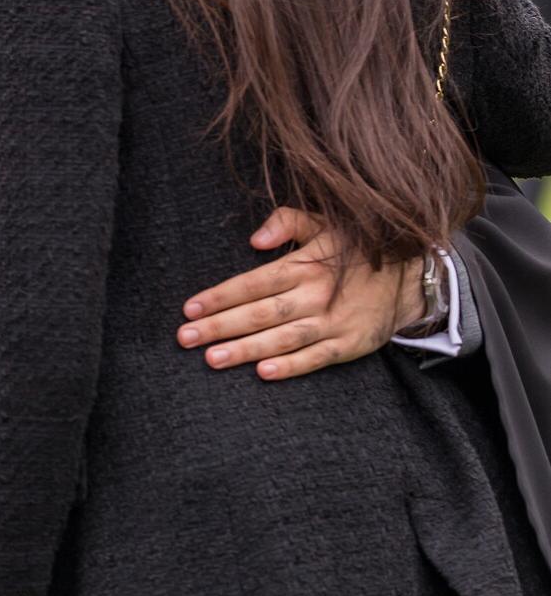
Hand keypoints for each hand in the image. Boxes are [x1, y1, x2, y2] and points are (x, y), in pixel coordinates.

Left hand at [177, 207, 424, 380]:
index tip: (190, 308)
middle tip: (185, 338)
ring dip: (245, 350)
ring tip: (212, 358)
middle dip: (220, 326)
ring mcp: (334, 321)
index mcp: (305, 265)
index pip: (253, 282)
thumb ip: (287, 222)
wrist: (410, 276)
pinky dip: (292, 366)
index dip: (221, 295)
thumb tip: (254, 238)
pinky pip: (318, 358)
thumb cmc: (355, 248)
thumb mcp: (324, 223)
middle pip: (260, 313)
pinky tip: (264, 373)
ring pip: (282, 338)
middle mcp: (316, 294)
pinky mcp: (351, 344)